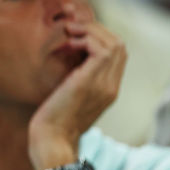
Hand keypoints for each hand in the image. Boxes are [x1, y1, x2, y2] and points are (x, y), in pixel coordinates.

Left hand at [28, 21, 125, 169]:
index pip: (117, 55)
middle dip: (97, 30)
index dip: (99, 38)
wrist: (50, 141)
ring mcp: (104, 85)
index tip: (76, 34)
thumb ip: (74, 81)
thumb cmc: (51, 122)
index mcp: (107, 90)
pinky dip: (87, 40)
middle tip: (73, 28)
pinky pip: (102, 51)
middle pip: (119, 45)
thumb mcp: (66, 97)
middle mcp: (111, 86)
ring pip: (114, 44)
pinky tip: (68, 43)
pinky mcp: (90, 83)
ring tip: (70, 32)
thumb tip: (65, 60)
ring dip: (92, 32)